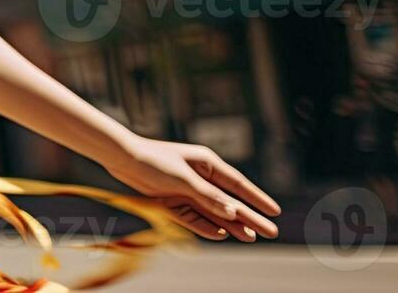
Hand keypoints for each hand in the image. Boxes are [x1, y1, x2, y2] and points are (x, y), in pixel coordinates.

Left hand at [101, 135, 280, 241]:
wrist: (122, 159)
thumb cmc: (153, 161)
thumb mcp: (184, 179)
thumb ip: (208, 197)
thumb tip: (234, 212)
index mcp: (207, 163)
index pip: (238, 184)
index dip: (257, 198)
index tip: (275, 211)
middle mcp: (200, 178)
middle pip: (230, 202)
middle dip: (251, 217)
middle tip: (272, 233)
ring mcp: (187, 191)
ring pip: (215, 212)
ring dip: (232, 225)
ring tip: (252, 238)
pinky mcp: (173, 201)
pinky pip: (194, 217)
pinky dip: (207, 226)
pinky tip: (222, 235)